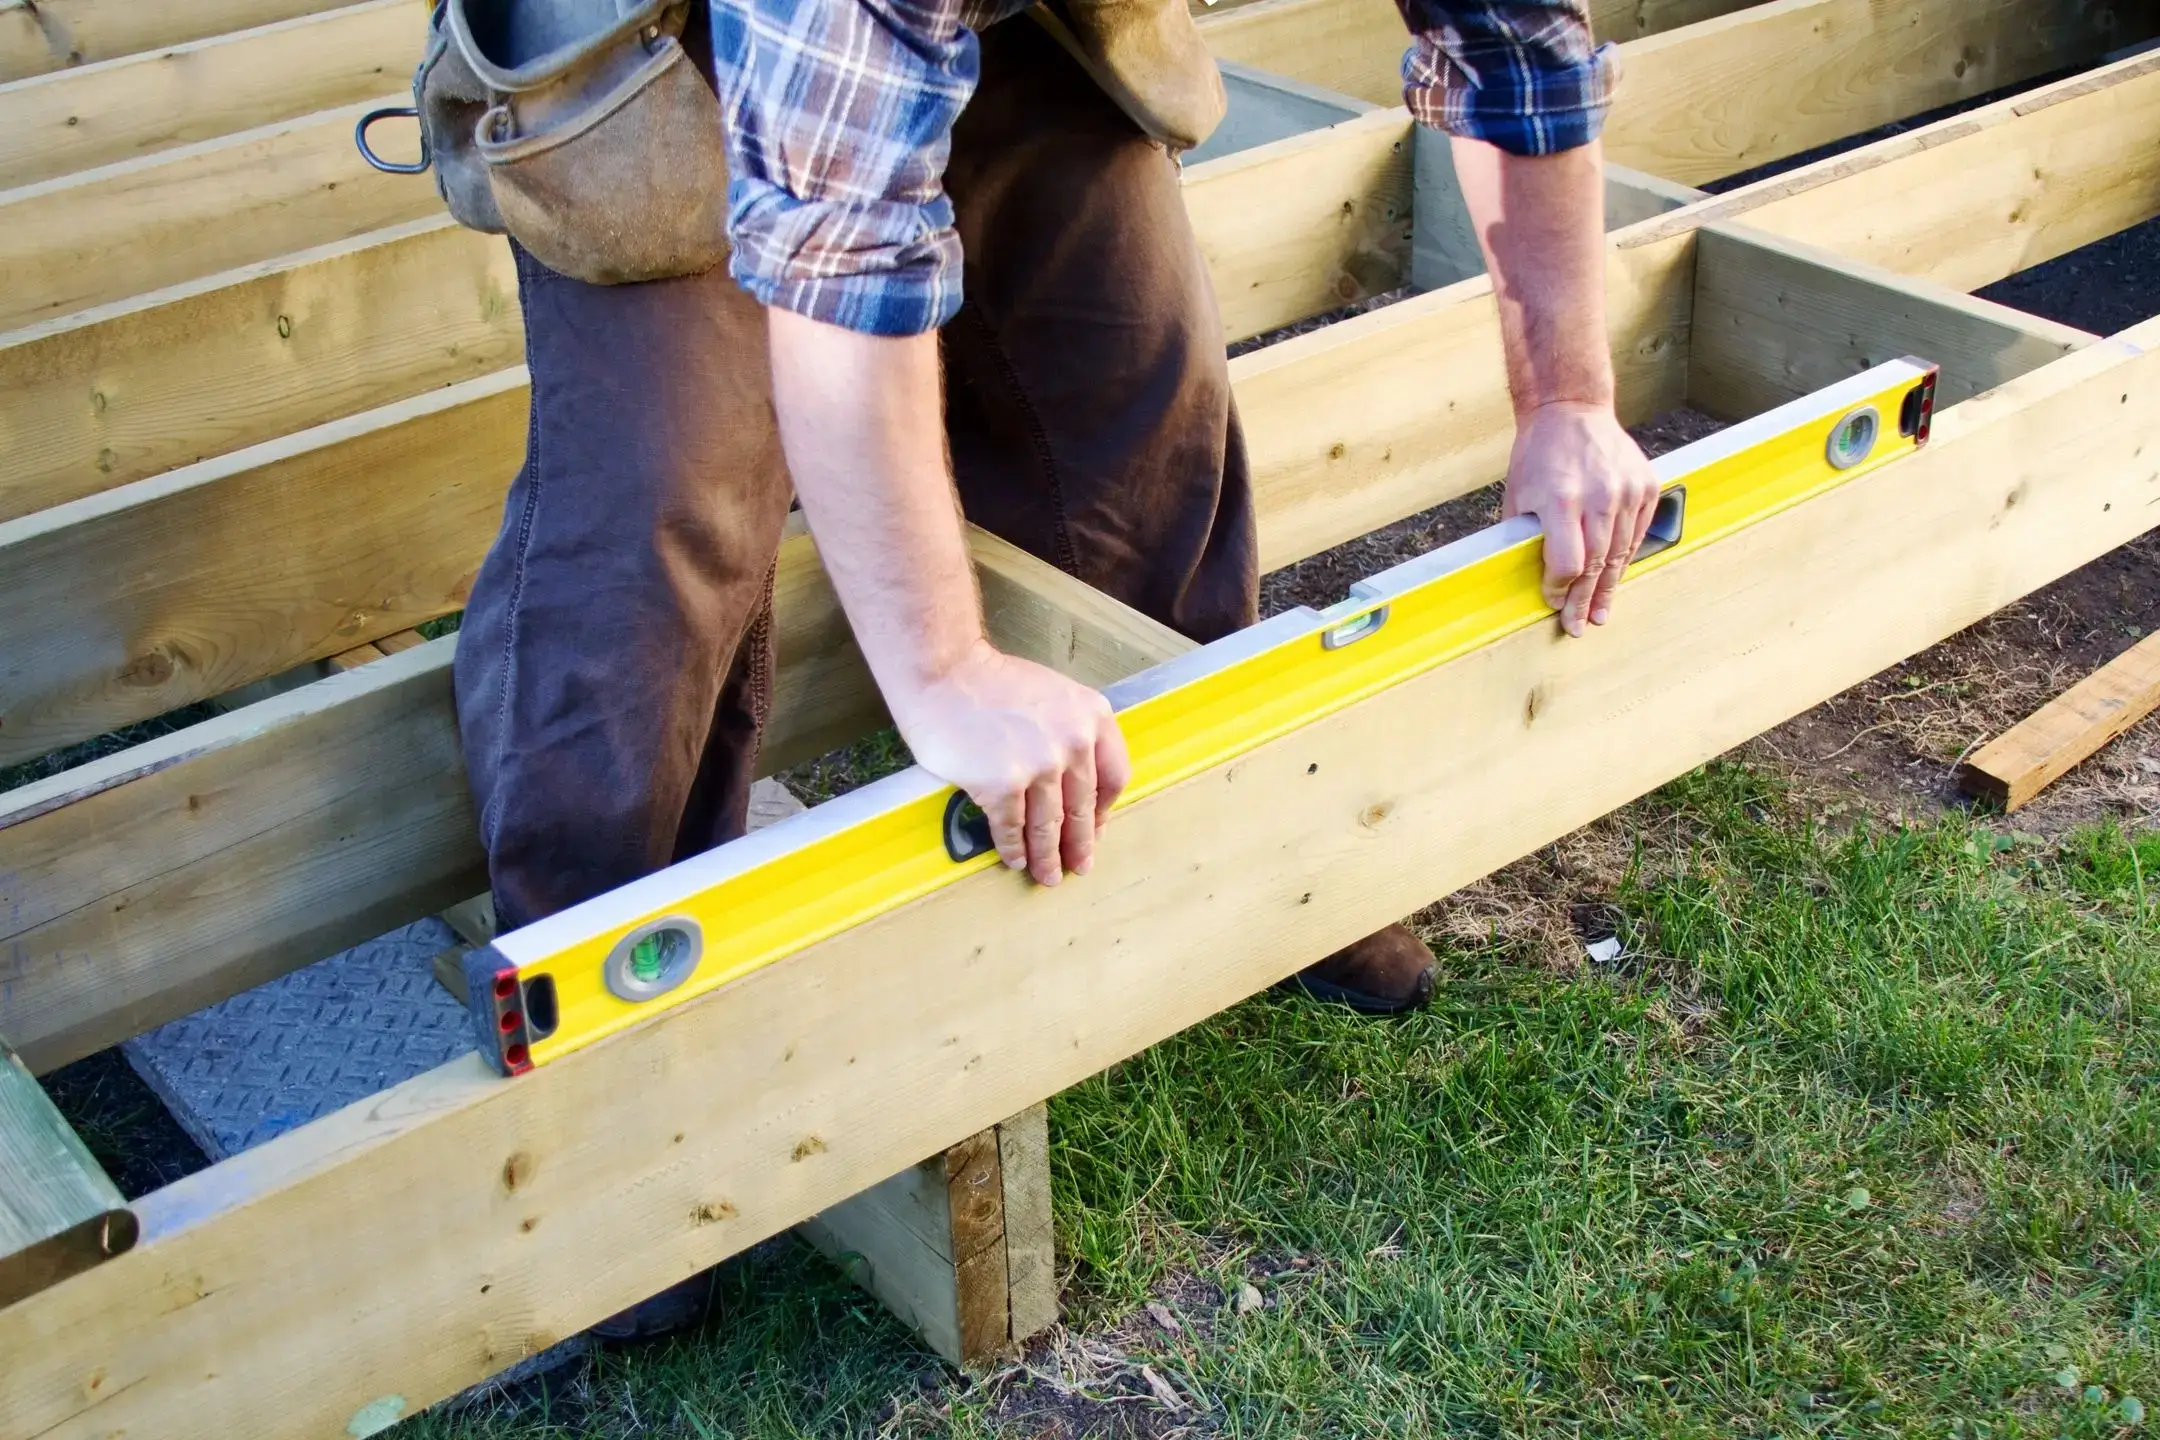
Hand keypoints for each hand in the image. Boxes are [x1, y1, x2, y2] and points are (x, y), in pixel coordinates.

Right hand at [891, 641, 1131, 886]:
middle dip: (1080, 844)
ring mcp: (1038, 767)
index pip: (1114, 777)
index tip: (1097, 828)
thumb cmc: (991, 681)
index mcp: (1092, 717)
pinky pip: (1012, 827)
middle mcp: (1073, 743)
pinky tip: (1014, 859)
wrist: (944, 672)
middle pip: (1082, 808)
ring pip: (1049, 825)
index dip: (1104, 810)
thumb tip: (1071, 781)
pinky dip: (1013, 848)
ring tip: (1047, 875)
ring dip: (1047, 856)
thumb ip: (1071, 731)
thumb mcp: (1054, 695)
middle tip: (1079, 866)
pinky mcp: (1002, 786)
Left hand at [1501, 401, 1661, 636]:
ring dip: (1609, 587)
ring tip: (1600, 612)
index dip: (1560, 587)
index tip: (1553, 599)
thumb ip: (1526, 536)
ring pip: (1621, 553)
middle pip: (1597, 564)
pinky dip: (1625, 556)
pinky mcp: (1646, 485)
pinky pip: (1638, 532)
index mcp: (1562, 499)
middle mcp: (1599, 496)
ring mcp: (1627, 490)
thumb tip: (1531, 579)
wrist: (1571, 410)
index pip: (1568, 562)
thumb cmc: (1538, 455)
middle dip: (1585, 600)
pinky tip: (1616, 577)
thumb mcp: (1520, 495)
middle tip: (1579, 625)